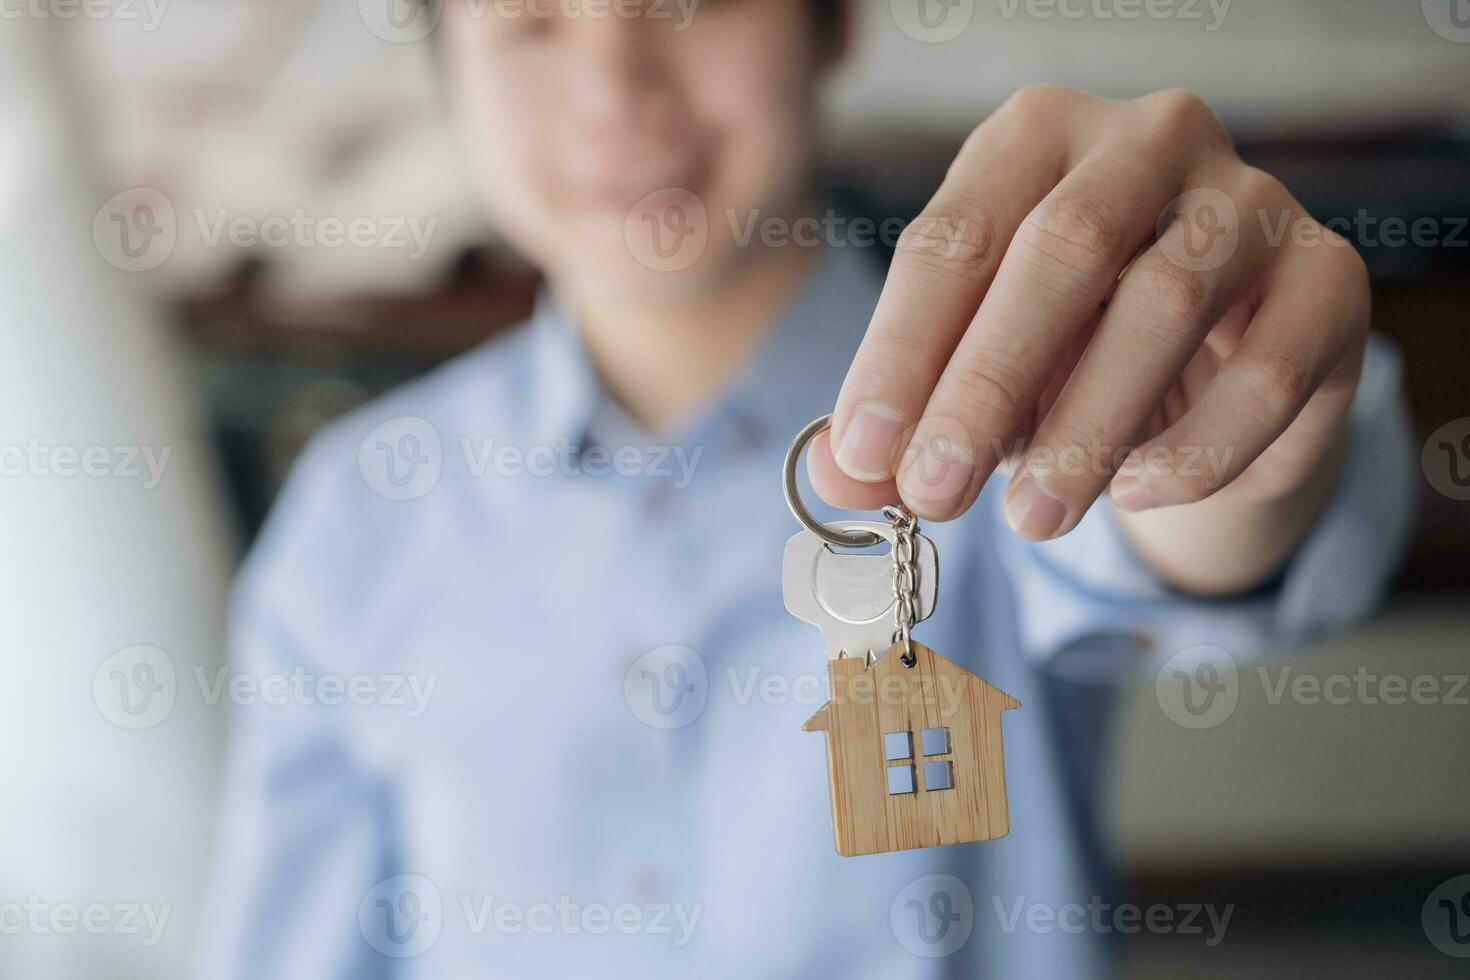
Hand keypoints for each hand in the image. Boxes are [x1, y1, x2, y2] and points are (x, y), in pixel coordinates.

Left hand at [809, 85, 1368, 546]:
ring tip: (1033, 519)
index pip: (955, 236)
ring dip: (1088, 427)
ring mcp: (1251, 199)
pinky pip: (1267, 372)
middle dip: (987, 384)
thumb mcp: (972, 372)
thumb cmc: (1067, 349)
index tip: (864, 455)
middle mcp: (1148, 140)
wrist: (1213, 365)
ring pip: (1169, 303)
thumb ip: (907, 419)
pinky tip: (1134, 493)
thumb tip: (838, 480)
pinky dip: (1194, 448)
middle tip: (934, 492)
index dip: (901, 351)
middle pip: (1065, 248)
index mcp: (1036, 137)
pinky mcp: (1329, 277)